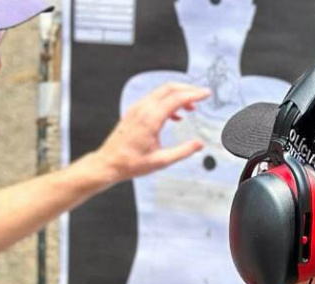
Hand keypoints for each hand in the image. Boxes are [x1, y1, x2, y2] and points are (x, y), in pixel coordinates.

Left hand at [89, 83, 209, 184]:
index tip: (206, 94)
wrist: (109, 163)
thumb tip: (199, 145)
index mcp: (151, 119)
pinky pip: (154, 99)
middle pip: (169, 88)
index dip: (194, 94)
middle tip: (201, 95)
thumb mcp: (161, 161)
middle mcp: (143, 109)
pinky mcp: (134, 112)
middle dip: (188, 89)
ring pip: (161, 92)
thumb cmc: (130, 163)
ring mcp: (137, 109)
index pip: (177, 98)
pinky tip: (174, 116)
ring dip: (178, 95)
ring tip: (190, 107)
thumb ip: (183, 151)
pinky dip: (167, 101)